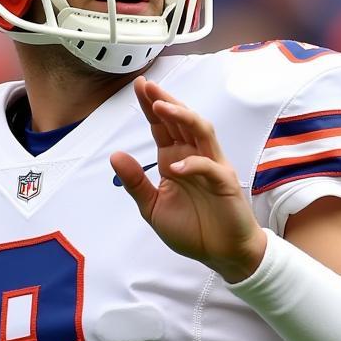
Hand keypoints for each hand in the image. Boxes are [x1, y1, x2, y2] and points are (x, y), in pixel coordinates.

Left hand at [109, 76, 266, 282]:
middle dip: (165, 101)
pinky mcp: (225, 184)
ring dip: (182, 118)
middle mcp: (194, 157)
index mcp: (175, 159)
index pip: (162, 126)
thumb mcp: (152, 208)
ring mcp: (212, 168)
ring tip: (161, 107)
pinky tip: (174, 167)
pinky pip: (210, 168)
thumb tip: (115, 156)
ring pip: (201, 132)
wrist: (223, 254)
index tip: (139, 85)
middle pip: (181, 121)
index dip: (152, 106)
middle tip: (147, 85)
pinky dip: (193, 165)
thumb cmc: (192, 229)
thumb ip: (136, 183)